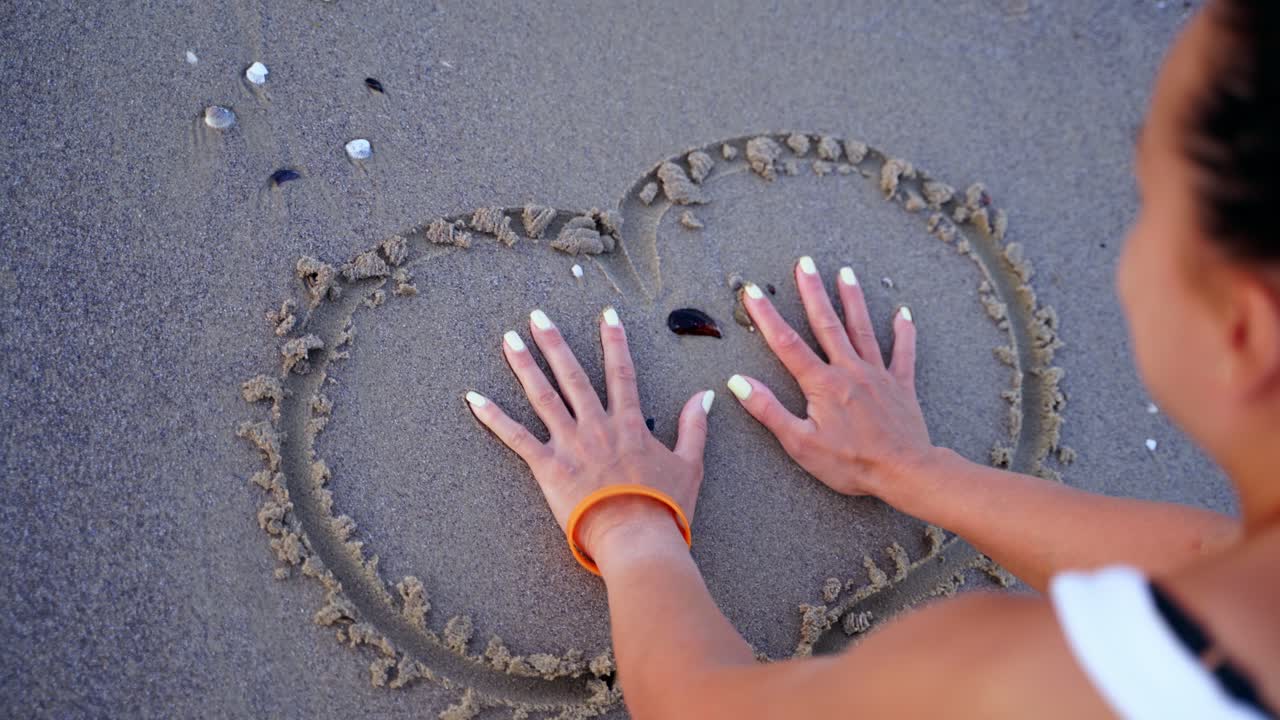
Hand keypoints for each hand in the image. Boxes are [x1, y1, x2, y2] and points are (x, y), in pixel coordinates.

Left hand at [464, 307, 713, 565]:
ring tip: (507, 340)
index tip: (607, 314)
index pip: (621, 372)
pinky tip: (473, 398)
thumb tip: (706, 394)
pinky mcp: (548, 466)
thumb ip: (694, 427)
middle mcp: (596, 425)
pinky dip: (493, 417)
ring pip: (542, 396)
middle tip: (537, 316)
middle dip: (554, 343)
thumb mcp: (689, 464)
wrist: (636, 536)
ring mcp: (570, 443)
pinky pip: (515, 437)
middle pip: (573, 375)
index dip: (615, 341)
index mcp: (629, 423)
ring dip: (524, 366)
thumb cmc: (664, 506)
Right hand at [727, 257, 932, 497]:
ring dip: (852, 299)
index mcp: (822, 384)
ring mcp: (878, 375)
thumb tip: (738, 382)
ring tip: (845, 272)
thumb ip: (769, 410)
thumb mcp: (800, 444)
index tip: (752, 291)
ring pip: (863, 329)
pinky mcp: (901, 385)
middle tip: (804, 262)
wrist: (905, 473)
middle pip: (826, 324)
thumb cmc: (851, 464)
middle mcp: (849, 370)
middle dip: (812, 291)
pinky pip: (903, 352)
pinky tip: (902, 312)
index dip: (766, 316)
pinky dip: (904, 331)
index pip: (787, 343)